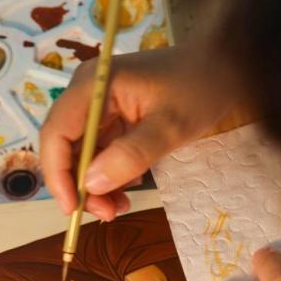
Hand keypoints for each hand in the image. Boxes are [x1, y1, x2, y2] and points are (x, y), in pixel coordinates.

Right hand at [40, 47, 236, 220]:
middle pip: (63, 147)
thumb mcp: (169, 127)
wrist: (224, 66)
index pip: (56, 133)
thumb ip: (130, 156)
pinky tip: (128, 187)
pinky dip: (107, 175)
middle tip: (106, 213)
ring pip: (79, 155)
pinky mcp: (110, 118)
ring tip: (121, 206)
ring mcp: (97, 106)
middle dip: (78, 184)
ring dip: (94, 185)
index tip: (73, 207)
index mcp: (93, 85)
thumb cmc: (199, 87)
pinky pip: (97, 153)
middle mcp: (87, 94)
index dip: (58, 174)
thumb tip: (91, 185)